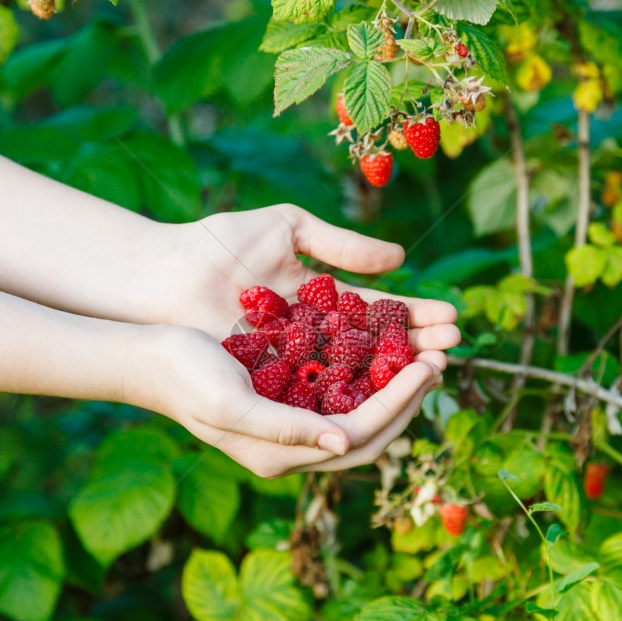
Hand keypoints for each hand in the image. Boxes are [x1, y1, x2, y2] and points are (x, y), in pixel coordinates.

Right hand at [136, 326, 443, 477]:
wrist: (150, 358)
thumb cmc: (184, 378)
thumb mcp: (231, 405)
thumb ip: (286, 429)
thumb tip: (345, 443)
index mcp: (282, 456)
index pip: (360, 435)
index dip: (398, 402)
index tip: (427, 365)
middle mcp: (294, 448)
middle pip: (371, 433)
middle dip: (409, 399)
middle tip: (439, 359)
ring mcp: (294, 426)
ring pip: (362, 413)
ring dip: (396, 387)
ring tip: (424, 353)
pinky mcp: (290, 399)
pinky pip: (343, 393)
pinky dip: (370, 373)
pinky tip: (386, 346)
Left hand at [158, 204, 460, 371]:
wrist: (166, 273)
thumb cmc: (220, 245)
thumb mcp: (289, 229)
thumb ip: (342, 245)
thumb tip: (399, 257)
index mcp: (319, 299)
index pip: (377, 311)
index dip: (414, 315)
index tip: (451, 318)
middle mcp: (312, 337)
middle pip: (375, 346)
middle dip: (417, 346)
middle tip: (454, 347)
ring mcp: (294, 363)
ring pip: (355, 372)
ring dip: (396, 372)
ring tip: (435, 367)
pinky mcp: (272, 386)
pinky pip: (319, 390)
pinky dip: (353, 391)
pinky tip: (387, 389)